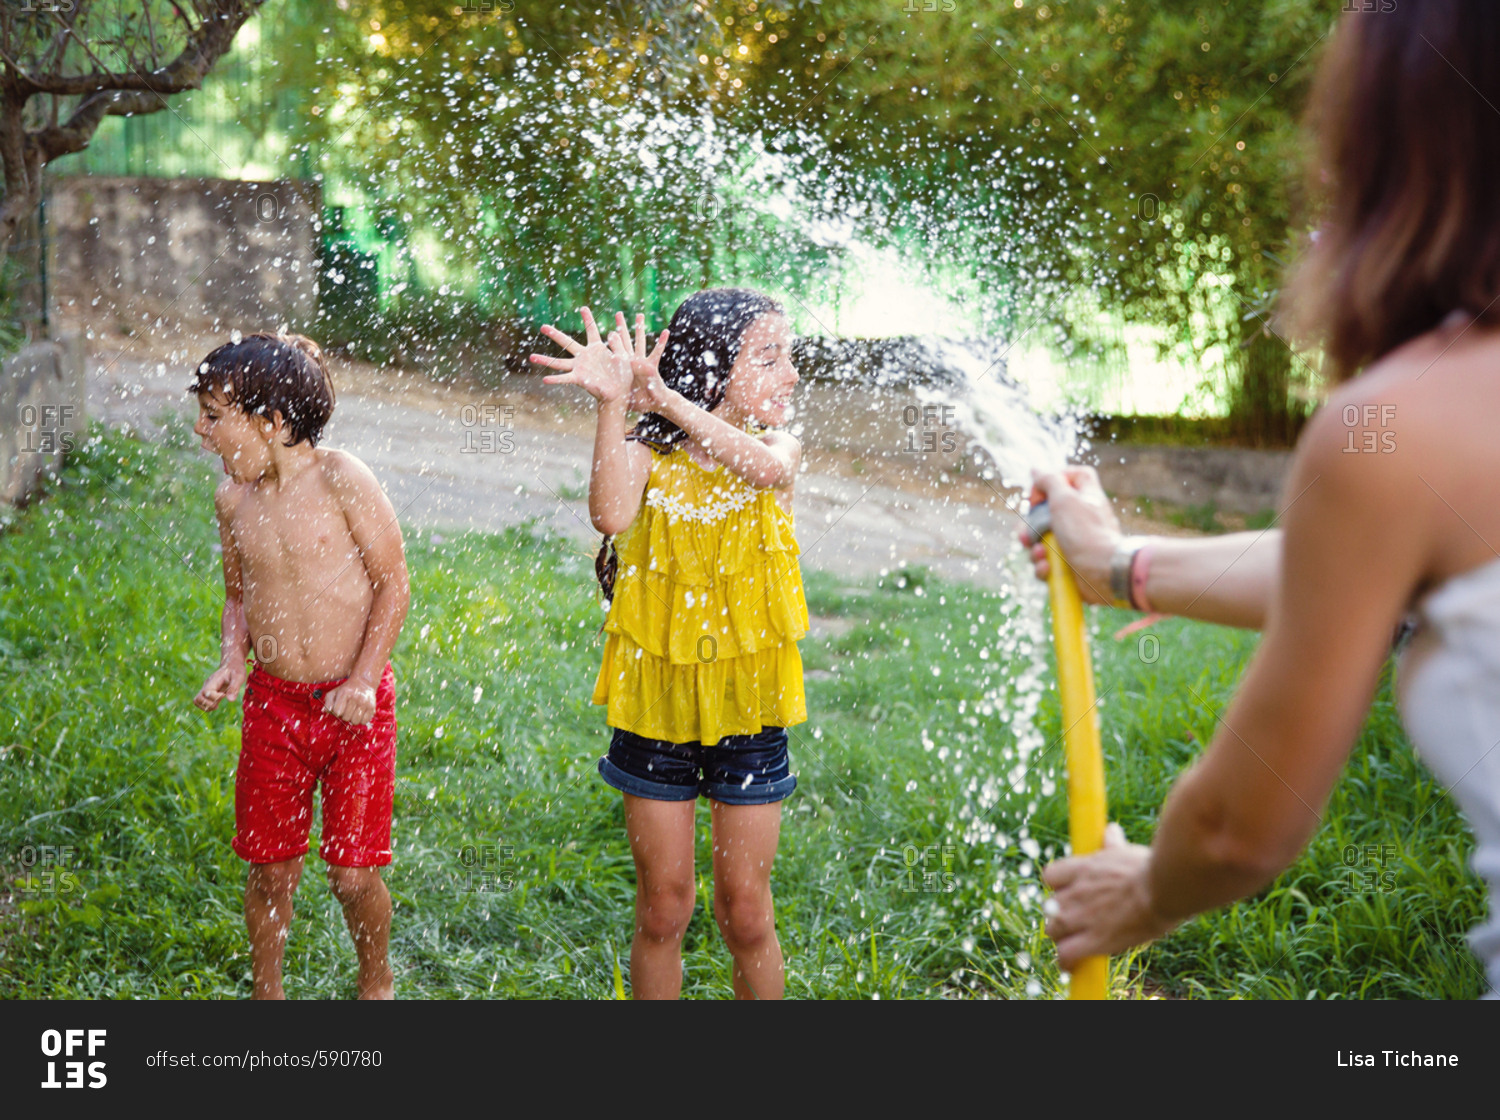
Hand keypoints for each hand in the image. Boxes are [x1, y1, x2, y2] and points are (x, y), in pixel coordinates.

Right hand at [194, 660, 246, 711]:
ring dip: (206, 707)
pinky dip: (207, 706)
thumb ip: (234, 688)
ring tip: (216, 706)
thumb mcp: (239, 676)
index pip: (206, 692)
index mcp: (213, 681)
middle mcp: (207, 685)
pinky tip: (216, 704)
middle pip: (198, 698)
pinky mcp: (209, 693)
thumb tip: (230, 700)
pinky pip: (201, 702)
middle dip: (209, 704)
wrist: (232, 665)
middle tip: (219, 703)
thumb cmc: (236, 670)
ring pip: (197, 701)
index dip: (215, 697)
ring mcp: (207, 689)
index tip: (224, 695)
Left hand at [323, 679, 376, 725]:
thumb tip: (325, 711)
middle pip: (346, 718)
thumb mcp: (334, 692)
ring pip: (355, 721)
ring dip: (352, 719)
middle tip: (346, 710)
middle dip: (344, 716)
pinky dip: (361, 720)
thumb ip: (328, 702)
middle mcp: (356, 697)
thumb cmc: (346, 690)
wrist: (364, 683)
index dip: (337, 712)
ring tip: (353, 712)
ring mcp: (365, 703)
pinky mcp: (372, 707)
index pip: (337, 712)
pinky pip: (364, 722)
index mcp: (345, 693)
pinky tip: (359, 714)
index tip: (339, 708)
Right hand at [530, 306, 631, 404]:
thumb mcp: (624, 357)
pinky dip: (555, 379)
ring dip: (545, 360)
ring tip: (531, 357)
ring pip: (559, 363)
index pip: (592, 330)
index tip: (583, 308)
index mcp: (597, 348)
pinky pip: (565, 379)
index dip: (588, 319)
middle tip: (542, 326)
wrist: (621, 392)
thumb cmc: (624, 375)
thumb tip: (611, 333)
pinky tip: (544, 380)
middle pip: (567, 343)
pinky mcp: (580, 379)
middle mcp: (585, 356)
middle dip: (554, 334)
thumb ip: (618, 345)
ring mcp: (580, 367)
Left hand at [607, 311, 670, 411]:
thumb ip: (611, 390)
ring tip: (639, 315)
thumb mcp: (622, 394)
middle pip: (626, 340)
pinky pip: (656, 353)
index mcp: (625, 366)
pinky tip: (665, 331)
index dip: (612, 339)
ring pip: (640, 342)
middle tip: (618, 313)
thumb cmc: (638, 400)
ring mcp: (642, 362)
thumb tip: (599, 391)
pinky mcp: (651, 366)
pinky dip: (661, 342)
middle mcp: (632, 361)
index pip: (616, 349)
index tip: (607, 328)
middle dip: (622, 327)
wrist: (654, 403)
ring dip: (639, 329)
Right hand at [1019, 464, 1123, 604]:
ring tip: (1040, 554)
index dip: (1054, 478)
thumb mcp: (1064, 499)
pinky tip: (1047, 568)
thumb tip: (1037, 470)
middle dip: (1031, 525)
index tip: (1040, 493)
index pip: (1074, 475)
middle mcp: (1082, 518)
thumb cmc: (1086, 533)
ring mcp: (1077, 542)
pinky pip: (1049, 562)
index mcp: (1086, 497)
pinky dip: (1043, 566)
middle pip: (1049, 512)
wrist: (1105, 571)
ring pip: (1044, 540)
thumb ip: (1049, 480)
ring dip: (1034, 548)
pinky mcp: (1071, 565)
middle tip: (1026, 533)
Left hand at [1041, 823, 1175, 969]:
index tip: (1067, 891)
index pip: (1050, 876)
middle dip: (1058, 915)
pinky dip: (1066, 961)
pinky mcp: (1094, 940)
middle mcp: (1074, 892)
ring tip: (1074, 942)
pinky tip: (1072, 963)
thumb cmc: (1149, 868)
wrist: (1163, 888)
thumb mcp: (1125, 852)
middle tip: (1074, 921)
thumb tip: (1110, 830)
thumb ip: (1112, 844)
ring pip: (1052, 931)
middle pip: (1048, 906)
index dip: (1057, 887)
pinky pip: (1066, 955)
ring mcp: (1081, 917)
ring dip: (1061, 937)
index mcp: (1081, 868)